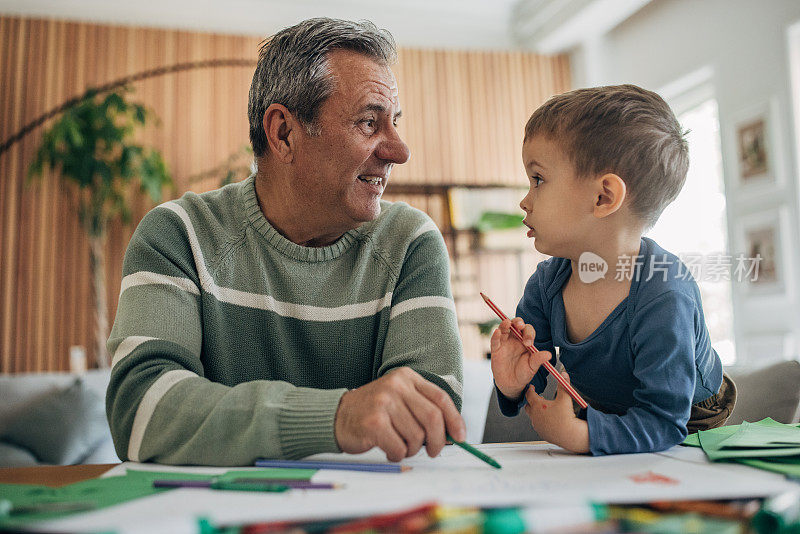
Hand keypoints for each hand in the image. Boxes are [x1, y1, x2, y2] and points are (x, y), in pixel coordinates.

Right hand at [334, 367, 465, 461]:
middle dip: (438, 441)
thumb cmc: (375, 412)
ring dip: (412, 449)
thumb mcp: (400, 399)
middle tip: (433, 451)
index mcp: (406, 377)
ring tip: (400, 446)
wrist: (338, 416)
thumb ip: (424, 409)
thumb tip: (454, 433)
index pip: (440, 398)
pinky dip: (397, 454)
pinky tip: (389, 449)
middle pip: (433, 418)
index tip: (460, 437)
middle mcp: (396, 385)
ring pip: (417, 437)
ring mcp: (384, 402)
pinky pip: (399, 447)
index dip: (455, 420)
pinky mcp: (373, 422)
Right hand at [490, 317, 551, 401]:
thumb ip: (538, 359)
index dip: (528, 333)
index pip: (528, 330)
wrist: (511, 384)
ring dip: (505, 324)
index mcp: (526, 341)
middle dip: (518, 322)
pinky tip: (497, 332)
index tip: (528, 343)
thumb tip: (549, 355)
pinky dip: (495, 335)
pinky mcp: (496, 349)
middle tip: (520, 326)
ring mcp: (505, 342)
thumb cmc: (523, 373)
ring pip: (504, 328)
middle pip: (516, 325)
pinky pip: (494, 340)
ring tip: (507, 323)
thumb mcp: (532, 367)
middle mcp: (515, 339)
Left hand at [524, 371, 589, 453]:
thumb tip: (563, 374)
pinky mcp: (541, 433)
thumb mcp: (565, 398)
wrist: (570, 434)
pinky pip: (538, 425)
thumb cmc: (567, 417)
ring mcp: (537, 425)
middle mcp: (534, 416)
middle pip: (528, 406)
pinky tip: (548, 419)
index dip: (530, 389)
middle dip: (532, 401)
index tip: (532, 387)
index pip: (529, 395)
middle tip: (537, 397)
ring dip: (536, 411)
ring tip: (544, 408)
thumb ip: (563, 385)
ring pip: (533, 416)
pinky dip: (541, 421)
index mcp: (538, 406)